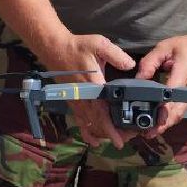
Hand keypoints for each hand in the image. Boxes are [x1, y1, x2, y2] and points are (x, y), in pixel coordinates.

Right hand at [37, 33, 135, 148]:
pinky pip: (80, 120)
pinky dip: (87, 131)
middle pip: (97, 122)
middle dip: (110, 134)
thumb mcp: (99, 45)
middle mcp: (84, 97)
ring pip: (89, 124)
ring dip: (100, 134)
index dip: (110, 127)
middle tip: (123, 141)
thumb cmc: (78, 47)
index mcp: (93, 86)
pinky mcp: (72, 101)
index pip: (102, 111)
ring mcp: (77, 101)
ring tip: (114, 141)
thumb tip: (131, 65)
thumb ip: (117, 55)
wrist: (55, 48)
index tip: (120, 139)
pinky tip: (94, 140)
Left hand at [136, 32, 186, 136]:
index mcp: (184, 73)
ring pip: (180, 114)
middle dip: (163, 124)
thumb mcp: (167, 47)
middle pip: (178, 111)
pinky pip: (182, 111)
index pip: (172, 93)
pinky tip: (160, 123)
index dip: (162, 105)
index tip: (151, 116)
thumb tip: (138, 78)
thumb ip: (150, 61)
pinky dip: (172, 118)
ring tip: (150, 132)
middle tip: (147, 133)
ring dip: (167, 124)